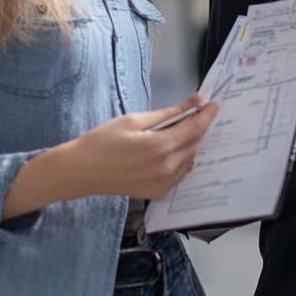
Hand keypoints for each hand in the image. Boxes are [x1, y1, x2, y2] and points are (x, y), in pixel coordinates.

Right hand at [71, 94, 218, 199]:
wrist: (81, 172)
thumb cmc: (103, 141)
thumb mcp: (135, 120)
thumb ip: (169, 113)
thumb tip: (194, 102)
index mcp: (161, 147)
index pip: (195, 128)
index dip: (207, 114)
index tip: (214, 103)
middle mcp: (167, 168)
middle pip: (195, 143)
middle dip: (199, 127)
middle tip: (199, 112)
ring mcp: (163, 183)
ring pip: (189, 159)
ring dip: (191, 143)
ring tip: (183, 129)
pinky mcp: (157, 192)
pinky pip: (179, 173)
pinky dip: (182, 159)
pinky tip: (173, 149)